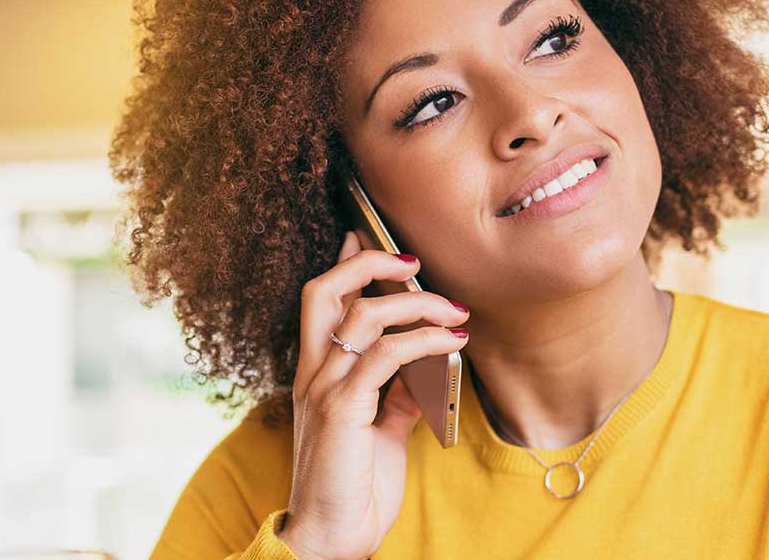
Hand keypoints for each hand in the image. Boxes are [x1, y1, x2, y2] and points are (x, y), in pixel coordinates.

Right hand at [277, 231, 469, 559]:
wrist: (331, 537)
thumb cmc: (353, 486)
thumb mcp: (380, 430)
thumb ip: (394, 394)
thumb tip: (425, 366)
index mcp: (316, 373)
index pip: (320, 300)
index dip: (344, 263)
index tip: (370, 237)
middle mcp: (313, 373)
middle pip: (323, 290)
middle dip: (368, 262)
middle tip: (413, 262)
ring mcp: (324, 389)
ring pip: (363, 315)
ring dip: (416, 302)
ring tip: (455, 309)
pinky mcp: (342, 410)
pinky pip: (386, 356)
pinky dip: (425, 340)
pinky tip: (453, 343)